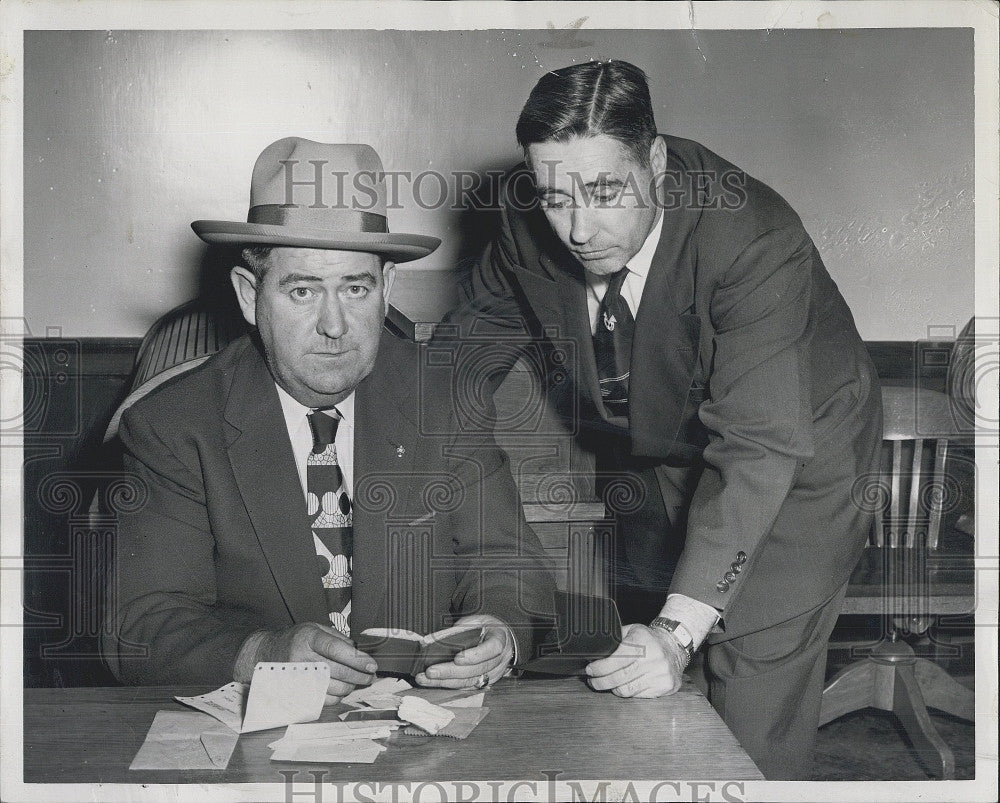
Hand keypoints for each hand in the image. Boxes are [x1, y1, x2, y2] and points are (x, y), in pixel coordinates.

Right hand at [258, 623, 376, 703]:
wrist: (267, 653)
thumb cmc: (296, 639)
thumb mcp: (315, 629)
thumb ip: (339, 639)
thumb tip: (362, 652)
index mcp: (309, 638)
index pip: (336, 649)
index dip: (357, 658)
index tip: (372, 665)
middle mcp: (302, 658)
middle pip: (339, 671)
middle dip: (360, 676)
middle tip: (370, 676)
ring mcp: (299, 678)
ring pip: (335, 688)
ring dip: (351, 686)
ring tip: (355, 680)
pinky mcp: (298, 694)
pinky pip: (326, 701)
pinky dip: (338, 696)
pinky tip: (340, 687)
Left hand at [414, 614, 512, 688]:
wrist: (504, 640)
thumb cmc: (489, 628)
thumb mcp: (478, 620)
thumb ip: (463, 628)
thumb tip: (441, 638)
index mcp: (499, 639)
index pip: (491, 649)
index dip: (475, 655)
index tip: (457, 658)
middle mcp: (499, 660)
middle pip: (476, 669)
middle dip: (451, 672)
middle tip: (431, 671)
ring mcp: (493, 674)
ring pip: (469, 681)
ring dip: (445, 681)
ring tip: (426, 679)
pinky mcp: (485, 682)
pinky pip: (466, 686)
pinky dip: (450, 685)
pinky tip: (435, 683)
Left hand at [585, 623, 687, 697]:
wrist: (674, 646)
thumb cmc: (649, 639)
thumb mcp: (632, 631)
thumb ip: (615, 639)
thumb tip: (594, 650)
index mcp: (642, 642)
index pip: (615, 660)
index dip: (599, 668)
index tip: (589, 670)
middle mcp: (653, 658)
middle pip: (619, 678)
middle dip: (601, 682)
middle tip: (593, 681)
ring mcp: (660, 674)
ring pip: (627, 690)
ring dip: (613, 689)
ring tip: (607, 684)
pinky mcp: (665, 686)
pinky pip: (639, 695)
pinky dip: (628, 692)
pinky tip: (624, 686)